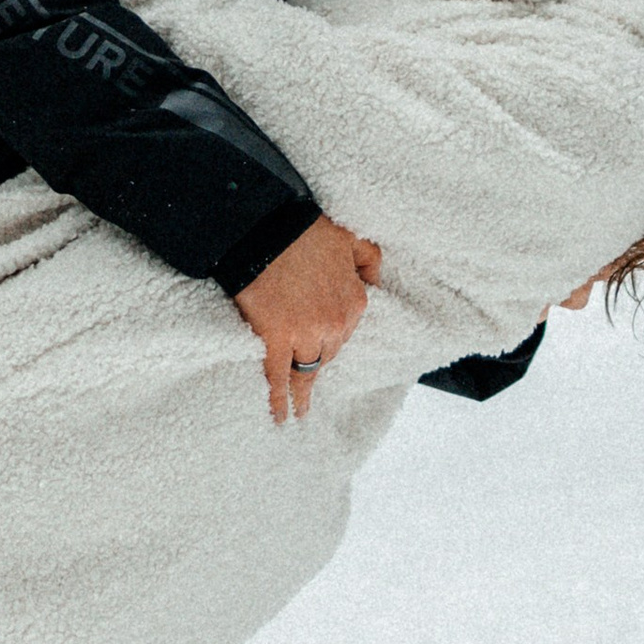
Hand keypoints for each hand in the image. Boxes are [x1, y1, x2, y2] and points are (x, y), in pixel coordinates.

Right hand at [235, 214, 381, 422]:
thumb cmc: (306, 230)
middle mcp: (334, 324)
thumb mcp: (352, 238)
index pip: (345, 333)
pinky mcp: (275, 339)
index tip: (320, 341)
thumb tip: (377, 283)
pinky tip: (281, 417)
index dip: (330, 335)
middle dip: (315, 356)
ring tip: (299, 411)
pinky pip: (279, 378)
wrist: (267, 227)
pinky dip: (279, 401)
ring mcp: (305, 334)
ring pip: (306, 370)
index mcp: (354, 302)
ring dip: (302, 390)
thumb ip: (369, 262)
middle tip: (302, 364)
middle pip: (326, 353)